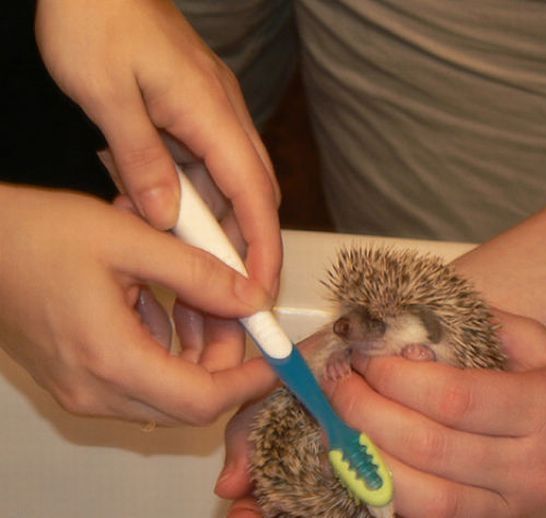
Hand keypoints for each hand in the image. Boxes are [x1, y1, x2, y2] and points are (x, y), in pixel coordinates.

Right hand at [0, 184, 274, 424]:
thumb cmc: (41, 236)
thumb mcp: (132, 240)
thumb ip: (199, 274)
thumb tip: (252, 298)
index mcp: (110, 359)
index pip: (202, 398)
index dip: (248, 381)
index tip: (276, 358)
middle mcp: (95, 389)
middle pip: (188, 400)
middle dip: (225, 358)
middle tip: (233, 308)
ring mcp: (84, 389)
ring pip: (167, 389)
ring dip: (196, 348)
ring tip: (196, 295)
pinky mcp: (79, 378)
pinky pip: (141, 378)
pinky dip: (167, 346)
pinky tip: (164, 302)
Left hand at [35, 0, 280, 293]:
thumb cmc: (94, 19)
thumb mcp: (105, 93)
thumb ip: (140, 158)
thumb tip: (167, 216)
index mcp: (210, 110)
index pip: (253, 192)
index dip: (262, 245)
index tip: (261, 287)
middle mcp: (222, 115)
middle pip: (251, 194)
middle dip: (246, 246)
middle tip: (227, 292)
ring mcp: (211, 114)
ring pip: (228, 184)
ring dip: (213, 225)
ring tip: (185, 258)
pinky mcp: (194, 113)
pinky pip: (205, 167)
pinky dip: (192, 198)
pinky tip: (162, 212)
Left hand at [217, 311, 545, 516]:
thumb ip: (484, 324)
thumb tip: (410, 311)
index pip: (452, 397)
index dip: (395, 376)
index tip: (362, 354)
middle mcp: (531, 467)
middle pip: (425, 447)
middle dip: (364, 409)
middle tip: (336, 380)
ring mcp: (511, 511)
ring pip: (420, 496)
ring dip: (364, 455)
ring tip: (336, 419)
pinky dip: (386, 489)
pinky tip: (362, 457)